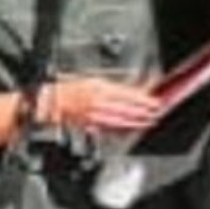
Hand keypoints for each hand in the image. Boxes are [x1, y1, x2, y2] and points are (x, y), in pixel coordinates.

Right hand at [44, 77, 161, 132]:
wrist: (52, 100)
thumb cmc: (70, 87)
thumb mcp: (94, 80)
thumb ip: (114, 86)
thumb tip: (133, 90)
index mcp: (100, 88)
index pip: (127, 94)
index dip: (143, 98)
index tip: (154, 100)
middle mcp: (98, 102)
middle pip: (127, 108)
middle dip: (144, 111)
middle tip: (156, 112)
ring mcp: (95, 115)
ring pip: (121, 120)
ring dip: (136, 121)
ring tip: (149, 122)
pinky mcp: (90, 124)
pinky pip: (110, 127)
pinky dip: (123, 128)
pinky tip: (131, 128)